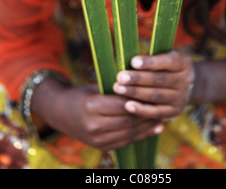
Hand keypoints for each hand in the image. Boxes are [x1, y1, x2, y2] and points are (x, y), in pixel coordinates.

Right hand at [41, 83, 163, 151]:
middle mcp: (94, 125)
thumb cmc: (82, 94)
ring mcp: (97, 139)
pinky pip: (125, 142)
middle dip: (147, 113)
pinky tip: (154, 128)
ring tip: (163, 117)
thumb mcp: (96, 86)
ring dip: (147, 126)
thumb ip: (116, 87)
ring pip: (129, 133)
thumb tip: (142, 80)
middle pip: (128, 120)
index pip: (122, 103)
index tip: (155, 92)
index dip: (140, 98)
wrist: (61, 113)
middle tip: (164, 105)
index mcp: (92, 106)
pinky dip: (141, 135)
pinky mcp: (101, 146)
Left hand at [113, 50, 194, 120]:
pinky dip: (141, 110)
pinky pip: (157, 112)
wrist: (187, 85)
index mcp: (183, 62)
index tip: (133, 61)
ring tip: (118, 88)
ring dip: (135, 93)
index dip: (150, 62)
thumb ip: (151, 58)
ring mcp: (181, 98)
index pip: (167, 62)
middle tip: (120, 77)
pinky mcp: (174, 112)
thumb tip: (129, 61)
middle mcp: (185, 80)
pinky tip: (127, 105)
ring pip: (156, 95)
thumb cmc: (167, 66)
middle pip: (159, 79)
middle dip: (137, 78)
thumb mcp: (165, 56)